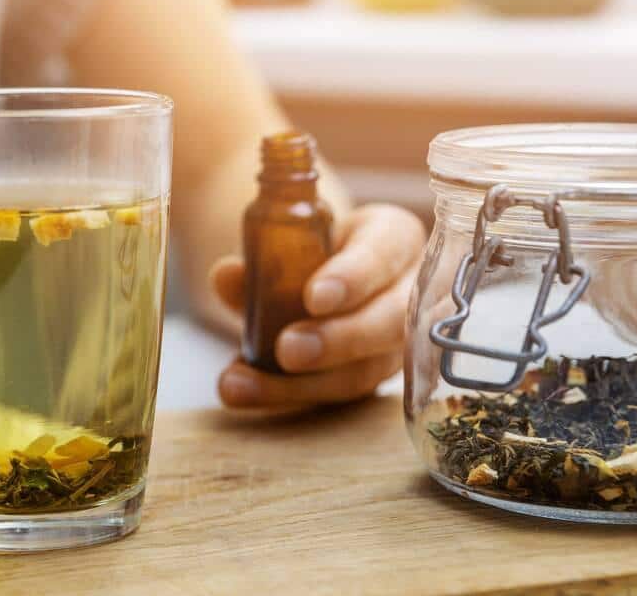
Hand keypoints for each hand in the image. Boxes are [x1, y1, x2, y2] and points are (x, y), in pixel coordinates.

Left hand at [211, 203, 425, 411]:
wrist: (311, 273)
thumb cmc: (308, 246)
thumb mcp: (286, 240)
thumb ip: (261, 257)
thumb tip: (228, 276)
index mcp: (395, 238)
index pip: (384, 254)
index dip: (353, 278)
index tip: (314, 298)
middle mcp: (408, 294)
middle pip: (391, 322)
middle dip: (339, 339)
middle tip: (287, 350)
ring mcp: (396, 345)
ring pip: (364, 372)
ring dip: (300, 385)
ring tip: (239, 383)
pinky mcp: (369, 380)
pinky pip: (335, 398)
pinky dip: (285, 396)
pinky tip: (243, 391)